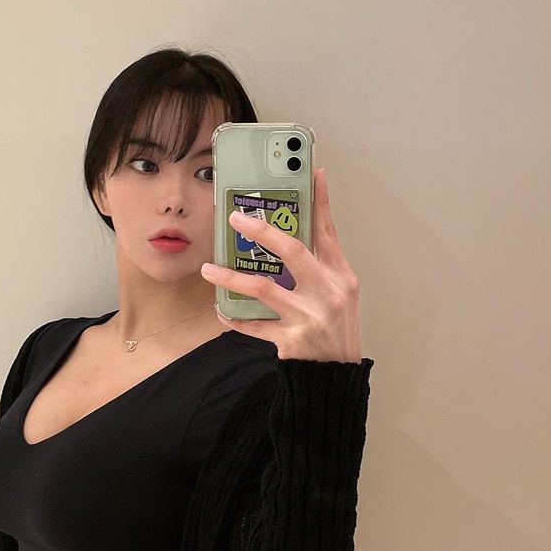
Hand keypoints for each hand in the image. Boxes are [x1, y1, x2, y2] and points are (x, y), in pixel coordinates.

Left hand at [200, 166, 362, 362]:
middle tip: (235, 218)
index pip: (329, 232)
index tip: (313, 174)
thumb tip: (289, 236)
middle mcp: (327, 293)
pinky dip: (235, 318)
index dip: (321, 203)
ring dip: (232, 278)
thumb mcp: (339, 293)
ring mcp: (309, 317)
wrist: (336, 375)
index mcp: (341, 276)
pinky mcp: (291, 340)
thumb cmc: (335, 328)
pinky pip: (254, 325)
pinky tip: (221, 310)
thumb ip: (319, 266)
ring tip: (209, 269)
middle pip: (293, 252)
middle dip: (262, 231)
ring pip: (263, 289)